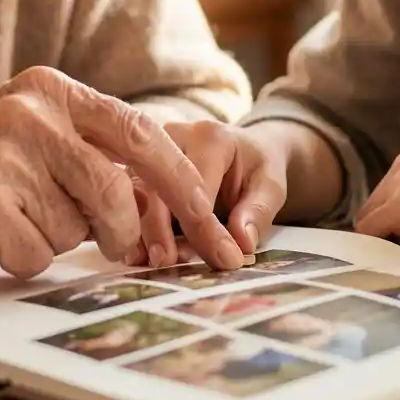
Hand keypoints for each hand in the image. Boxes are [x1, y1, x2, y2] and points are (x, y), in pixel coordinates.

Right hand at [0, 66, 242, 281]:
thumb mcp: (31, 131)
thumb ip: (92, 149)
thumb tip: (171, 198)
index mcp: (52, 89)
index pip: (140, 133)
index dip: (181, 181)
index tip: (211, 220)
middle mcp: (31, 114)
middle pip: (116, 190)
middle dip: (122, 230)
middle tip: (112, 244)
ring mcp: (3, 158)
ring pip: (76, 228)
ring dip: (56, 239)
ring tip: (16, 217)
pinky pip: (37, 254)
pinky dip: (23, 257)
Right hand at [126, 120, 288, 268]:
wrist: (244, 151)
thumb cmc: (255, 167)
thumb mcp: (271, 185)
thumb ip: (258, 211)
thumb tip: (242, 242)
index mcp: (210, 138)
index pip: (199, 186)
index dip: (206, 228)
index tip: (217, 260)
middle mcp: (174, 137)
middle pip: (158, 184)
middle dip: (160, 227)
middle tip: (167, 262)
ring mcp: (150, 151)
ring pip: (136, 191)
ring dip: (140, 229)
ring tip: (149, 261)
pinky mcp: (138, 167)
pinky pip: (128, 196)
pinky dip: (131, 225)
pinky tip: (134, 252)